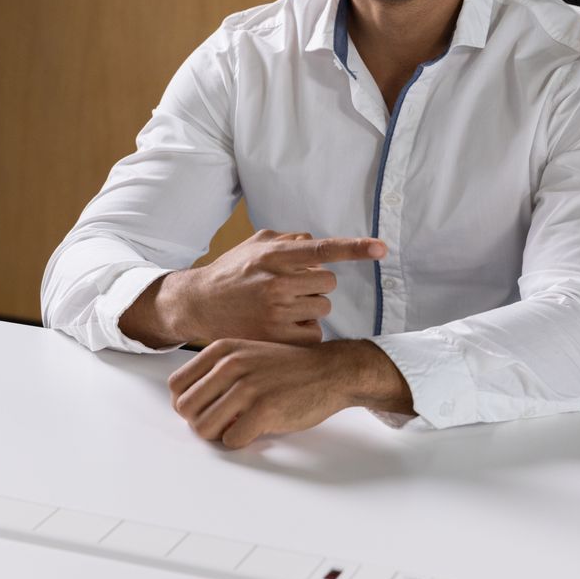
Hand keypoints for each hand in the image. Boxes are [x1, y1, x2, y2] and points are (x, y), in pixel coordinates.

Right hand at [120, 229, 385, 347]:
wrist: (197, 304)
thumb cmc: (230, 272)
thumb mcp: (254, 245)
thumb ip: (287, 240)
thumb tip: (315, 242)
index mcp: (273, 255)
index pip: (321, 249)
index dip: (354, 248)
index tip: (381, 247)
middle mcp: (276, 283)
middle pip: (328, 283)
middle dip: (316, 285)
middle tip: (292, 288)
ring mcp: (276, 312)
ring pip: (321, 309)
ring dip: (309, 308)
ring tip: (282, 307)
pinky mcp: (275, 338)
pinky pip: (313, 334)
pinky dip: (304, 331)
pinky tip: (283, 326)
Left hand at [168, 337, 414, 448]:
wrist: (330, 370)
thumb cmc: (287, 367)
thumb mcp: (247, 354)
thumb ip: (216, 371)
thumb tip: (184, 403)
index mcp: (223, 350)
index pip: (176, 386)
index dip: (188, 404)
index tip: (207, 408)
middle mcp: (231, 365)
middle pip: (185, 409)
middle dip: (200, 421)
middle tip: (222, 421)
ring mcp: (248, 387)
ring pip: (203, 428)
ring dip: (219, 434)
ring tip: (239, 426)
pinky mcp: (264, 410)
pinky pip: (231, 440)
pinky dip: (241, 441)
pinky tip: (256, 429)